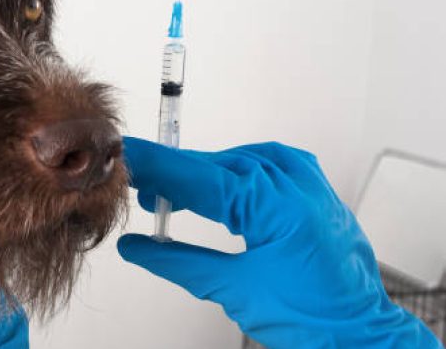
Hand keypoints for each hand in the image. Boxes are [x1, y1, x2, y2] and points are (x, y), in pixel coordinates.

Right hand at [118, 137, 441, 348]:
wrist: (361, 333)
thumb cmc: (313, 318)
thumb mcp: (233, 289)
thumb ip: (177, 262)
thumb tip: (136, 247)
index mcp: (272, 204)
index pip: (195, 174)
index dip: (154, 165)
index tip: (125, 154)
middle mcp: (292, 184)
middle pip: (212, 165)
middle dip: (172, 175)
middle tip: (136, 187)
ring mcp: (306, 182)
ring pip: (237, 161)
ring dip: (201, 174)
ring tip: (171, 196)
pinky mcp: (314, 189)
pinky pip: (268, 161)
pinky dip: (237, 169)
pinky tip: (222, 180)